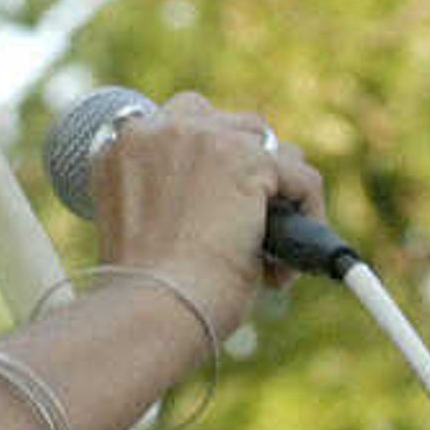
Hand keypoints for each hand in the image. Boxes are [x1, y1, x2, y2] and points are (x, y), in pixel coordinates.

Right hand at [88, 93, 324, 322]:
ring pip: (269, 147)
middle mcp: (158, 130)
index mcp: (120, 146)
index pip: (177, 128)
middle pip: (226, 123)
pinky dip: (308, 216)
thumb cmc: (141, 290)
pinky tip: (291, 261)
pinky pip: (301, 177)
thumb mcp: (141, 227)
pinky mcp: (249, 159)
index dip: (204, 163)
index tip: (215, 197)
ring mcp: (205, 138)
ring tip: (274, 243)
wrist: (151, 306)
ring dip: (278, 189)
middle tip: (250, 216)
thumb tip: (225, 205)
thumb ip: (168, 196)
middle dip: (244, 163)